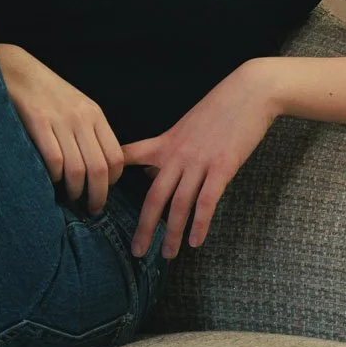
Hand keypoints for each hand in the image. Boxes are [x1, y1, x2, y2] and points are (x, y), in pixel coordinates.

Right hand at [0, 44, 125, 215]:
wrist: (16, 69)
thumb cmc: (45, 93)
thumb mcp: (76, 107)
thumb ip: (88, 132)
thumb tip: (96, 169)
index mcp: (95, 115)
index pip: (116, 157)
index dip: (112, 181)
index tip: (102, 191)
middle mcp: (82, 118)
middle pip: (99, 169)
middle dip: (97, 196)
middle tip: (91, 209)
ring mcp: (60, 120)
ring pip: (77, 170)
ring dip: (74, 192)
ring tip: (69, 199)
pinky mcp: (38, 122)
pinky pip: (54, 160)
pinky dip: (54, 178)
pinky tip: (50, 181)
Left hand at [120, 60, 280, 258]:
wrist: (249, 92)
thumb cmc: (219, 108)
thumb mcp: (186, 126)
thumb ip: (166, 150)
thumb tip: (150, 174)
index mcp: (165, 142)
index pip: (129, 157)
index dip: (112, 174)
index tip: (96, 194)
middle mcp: (177, 155)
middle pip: (154, 197)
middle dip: (145, 227)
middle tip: (138, 252)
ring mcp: (199, 161)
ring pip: (180, 204)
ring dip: (173, 233)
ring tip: (168, 254)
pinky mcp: (222, 166)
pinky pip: (207, 201)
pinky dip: (200, 223)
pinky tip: (196, 242)